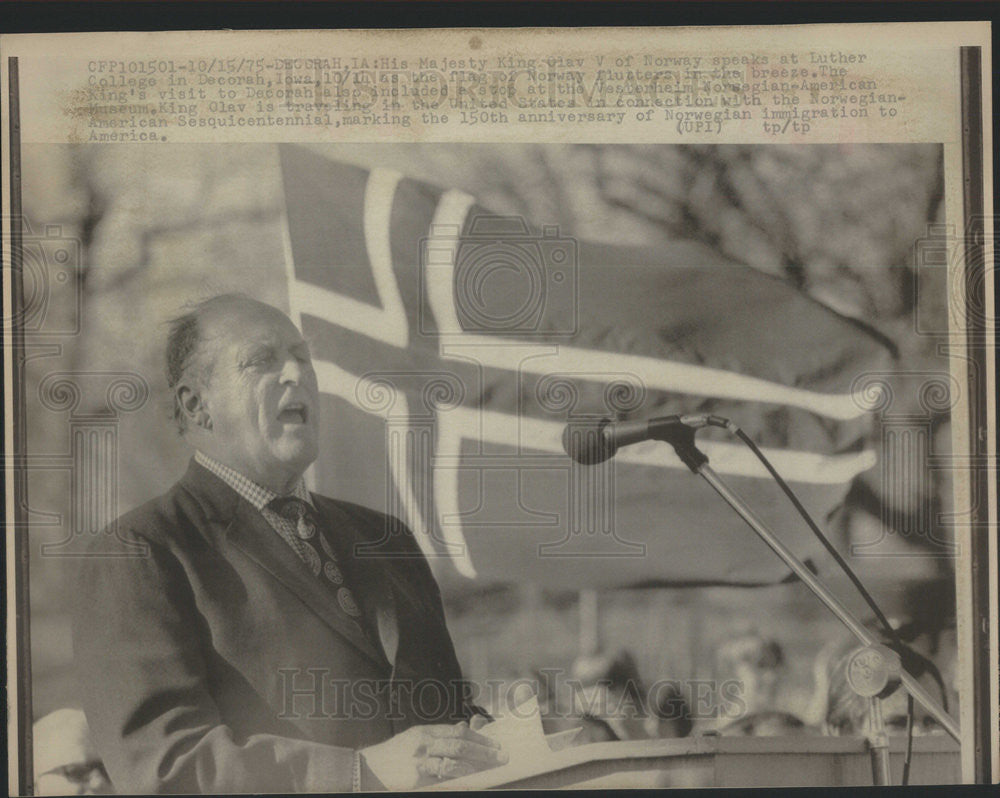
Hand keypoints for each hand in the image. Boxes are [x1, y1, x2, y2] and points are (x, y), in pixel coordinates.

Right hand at [360, 721, 507, 789]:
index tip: (496, 742)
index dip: (479, 736)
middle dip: (484, 749)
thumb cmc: (394, 756)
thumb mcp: (415, 739)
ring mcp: (420, 759)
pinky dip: (459, 776)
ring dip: (477, 762)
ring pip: (454, 758)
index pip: (458, 731)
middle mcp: (424, 742)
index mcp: (425, 732)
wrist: (367, 770)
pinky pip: (442, 776)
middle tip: (502, 754)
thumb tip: (465, 727)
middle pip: (460, 743)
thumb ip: (439, 735)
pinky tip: (471, 777)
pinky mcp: (416, 777)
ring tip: (492, 766)